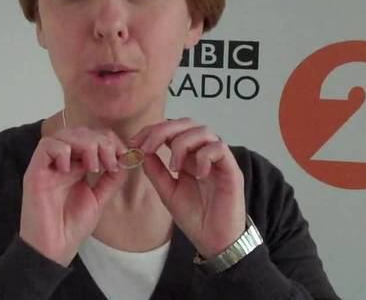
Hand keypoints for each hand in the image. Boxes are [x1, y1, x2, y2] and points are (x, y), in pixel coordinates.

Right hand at [20, 127, 127, 265]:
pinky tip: (70, 170)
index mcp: (76, 165)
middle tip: (109, 161)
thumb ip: (111, 178)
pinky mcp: (34, 171)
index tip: (122, 155)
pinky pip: (46, 146)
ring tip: (92, 166)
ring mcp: (47, 165)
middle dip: (100, 141)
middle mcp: (61, 161)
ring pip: (64, 134)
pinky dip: (62, 151)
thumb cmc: (72, 226)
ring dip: (84, 144)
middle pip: (80, 132)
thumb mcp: (100, 198)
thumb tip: (126, 159)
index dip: (109, 140)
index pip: (92, 137)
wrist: (54, 248)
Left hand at [132, 118, 245, 257]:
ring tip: (174, 167)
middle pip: (187, 123)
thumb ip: (155, 171)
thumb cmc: (194, 217)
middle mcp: (203, 153)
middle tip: (147, 146)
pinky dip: (203, 156)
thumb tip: (141, 151)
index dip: (152, 130)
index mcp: (188, 156)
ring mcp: (218, 160)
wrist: (214, 241)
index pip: (172, 130)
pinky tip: (196, 174)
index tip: (134, 143)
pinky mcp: (232, 169)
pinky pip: (219, 148)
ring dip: (182, 144)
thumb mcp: (167, 192)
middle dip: (163, 130)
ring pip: (203, 131)